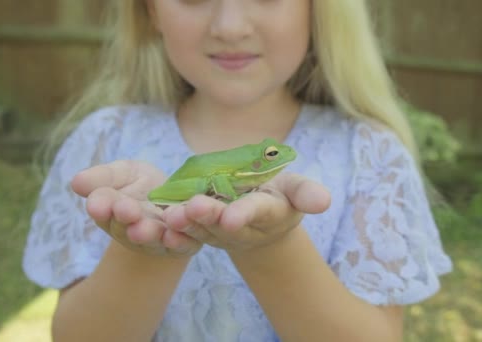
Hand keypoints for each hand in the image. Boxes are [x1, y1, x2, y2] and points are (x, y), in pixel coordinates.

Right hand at [71, 160, 201, 257]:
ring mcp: (157, 241)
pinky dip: (178, 242)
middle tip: (126, 210)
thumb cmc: (143, 186)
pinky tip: (175, 236)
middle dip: (126, 220)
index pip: (103, 208)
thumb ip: (103, 178)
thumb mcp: (124, 174)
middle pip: (126, 228)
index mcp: (112, 213)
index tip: (98, 204)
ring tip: (146, 227)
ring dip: (149, 234)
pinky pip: (181, 246)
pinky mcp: (182, 246)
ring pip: (152, 239)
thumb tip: (76, 181)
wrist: (178, 200)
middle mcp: (132, 231)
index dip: (102, 206)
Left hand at [162, 173, 330, 252]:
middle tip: (193, 208)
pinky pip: (186, 232)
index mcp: (266, 212)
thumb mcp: (296, 190)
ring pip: (201, 228)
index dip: (244, 214)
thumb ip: (307, 194)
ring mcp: (219, 231)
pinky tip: (157, 225)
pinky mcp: (201, 229)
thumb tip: (324, 201)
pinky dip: (173, 231)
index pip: (256, 212)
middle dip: (208, 216)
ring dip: (185, 223)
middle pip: (223, 221)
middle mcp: (241, 226)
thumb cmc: (281, 196)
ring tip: (170, 215)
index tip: (232, 218)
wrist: (261, 217)